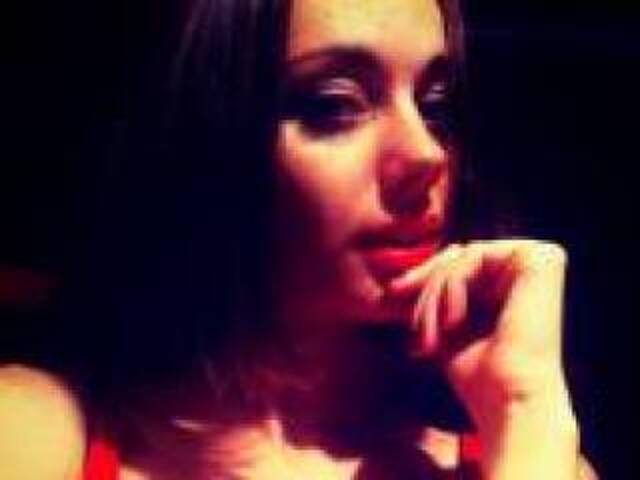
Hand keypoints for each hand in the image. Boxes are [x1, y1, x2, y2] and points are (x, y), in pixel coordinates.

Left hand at [388, 239, 580, 478]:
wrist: (506, 400)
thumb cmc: (478, 374)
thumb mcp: (446, 324)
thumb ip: (434, 295)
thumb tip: (396, 282)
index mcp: (515, 281)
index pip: (460, 262)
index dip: (425, 277)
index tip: (393, 294)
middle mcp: (531, 266)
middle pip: (459, 255)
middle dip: (426, 284)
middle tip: (405, 310)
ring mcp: (540, 259)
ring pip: (462, 256)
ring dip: (435, 294)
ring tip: (433, 335)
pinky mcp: (540, 259)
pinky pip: (476, 255)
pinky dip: (453, 286)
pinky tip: (454, 321)